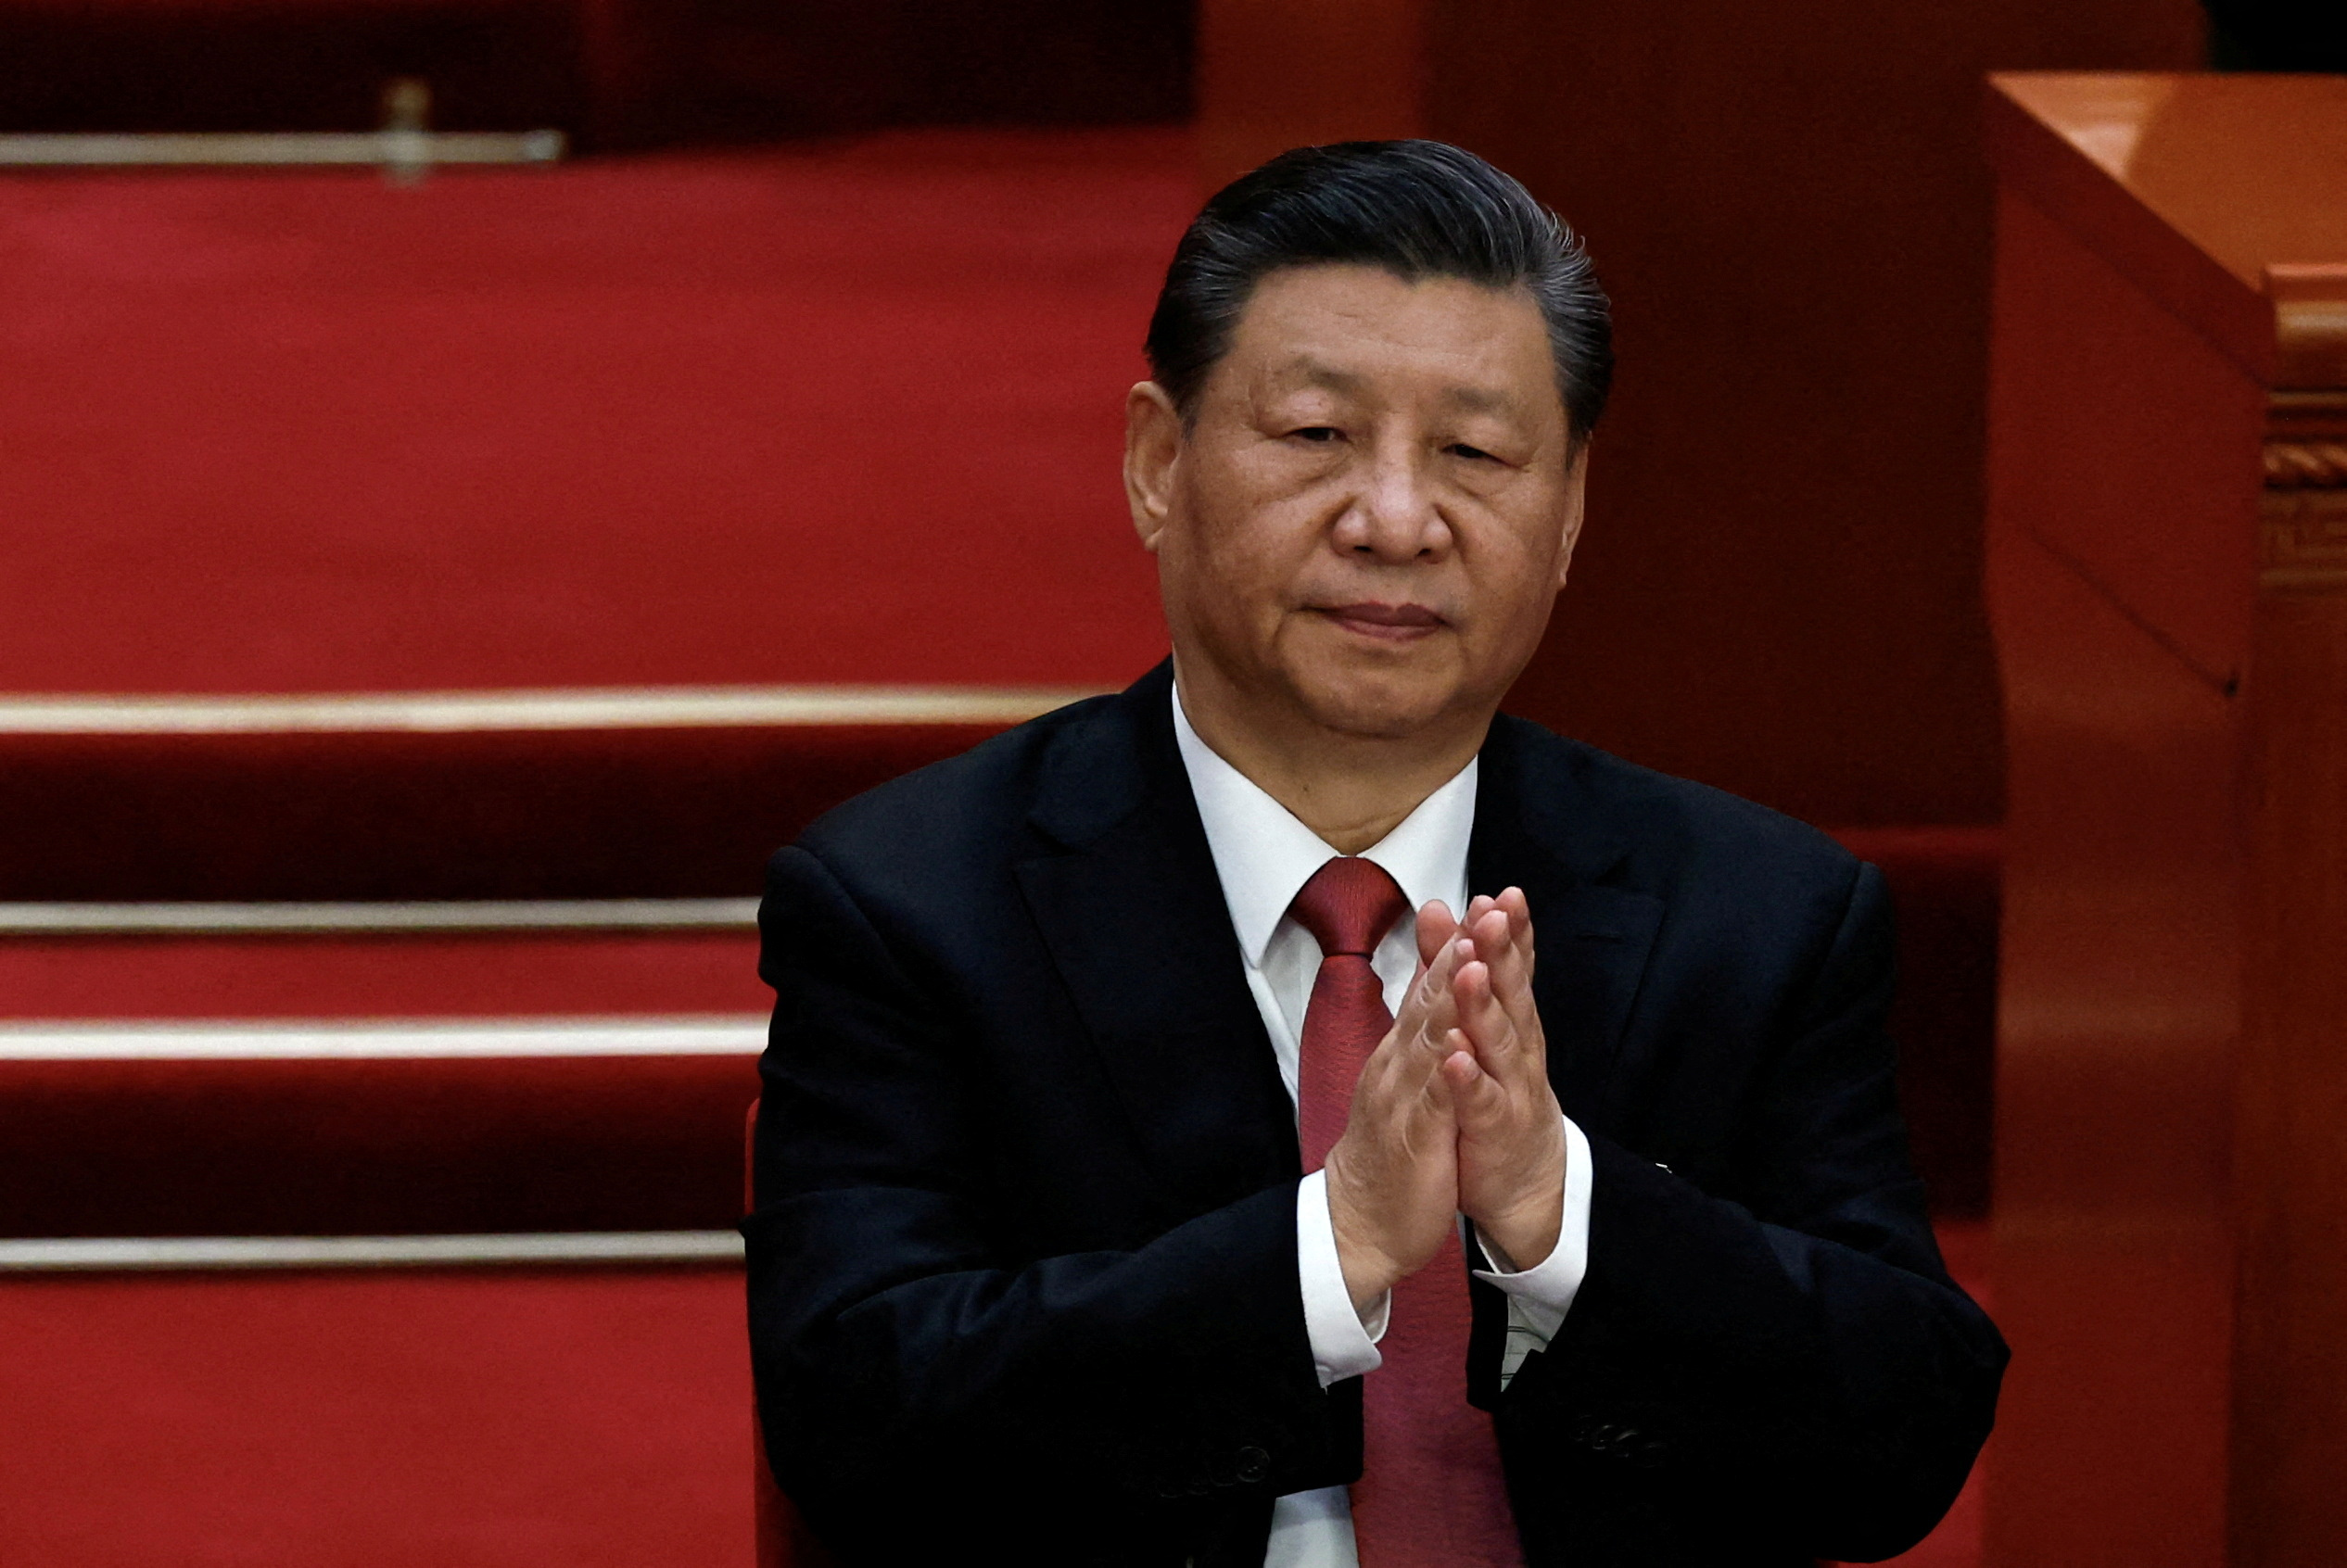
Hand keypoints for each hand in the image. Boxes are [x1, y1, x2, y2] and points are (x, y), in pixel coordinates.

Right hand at [1323, 911, 1475, 1314]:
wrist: (1360, 1220)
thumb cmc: (1389, 1149)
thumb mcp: (1404, 1080)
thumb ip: (1415, 1030)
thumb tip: (1430, 982)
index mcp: (1402, 1051)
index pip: (1430, 987)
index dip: (1457, 944)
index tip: (1484, 902)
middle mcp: (1398, 1064)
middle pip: (1429, 1000)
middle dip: (1458, 952)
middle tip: (1484, 909)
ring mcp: (1402, 1098)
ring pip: (1428, 1040)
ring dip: (1449, 998)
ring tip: (1471, 958)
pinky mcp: (1413, 1138)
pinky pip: (1431, 1101)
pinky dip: (1445, 1071)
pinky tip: (1459, 1046)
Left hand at [1439, 888, 1565, 1269]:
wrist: (1523, 1181)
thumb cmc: (1499, 1092)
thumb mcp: (1482, 1027)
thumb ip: (1463, 968)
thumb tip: (1446, 910)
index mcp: (1512, 1021)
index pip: (1511, 968)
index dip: (1509, 932)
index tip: (1503, 893)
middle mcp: (1518, 1049)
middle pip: (1511, 994)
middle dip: (1502, 953)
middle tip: (1493, 913)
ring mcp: (1510, 1090)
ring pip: (1498, 1042)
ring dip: (1484, 1006)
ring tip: (1471, 971)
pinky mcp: (1494, 1129)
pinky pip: (1480, 1101)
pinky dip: (1468, 1078)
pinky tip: (1455, 1056)